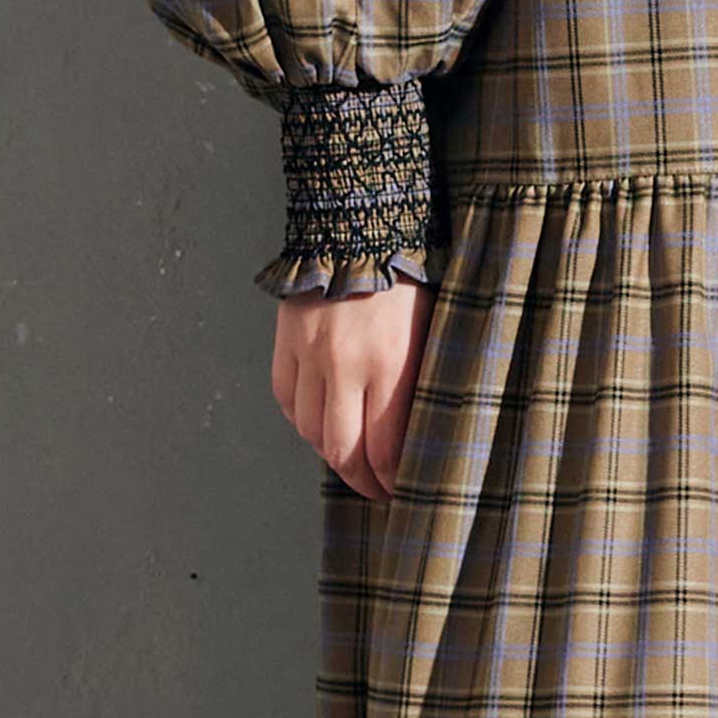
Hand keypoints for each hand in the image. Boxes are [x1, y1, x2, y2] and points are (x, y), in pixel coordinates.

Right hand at [271, 280, 430, 501]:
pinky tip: (320, 425)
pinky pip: (287, 400)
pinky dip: (302, 421)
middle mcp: (345, 367)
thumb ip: (418, 384)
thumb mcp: (430, 332)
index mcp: (390, 365)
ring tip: (350, 461)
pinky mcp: (286, 343)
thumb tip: (418, 437)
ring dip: (331, 454)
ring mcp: (310, 356)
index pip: (386, 450)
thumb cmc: (409, 278)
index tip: (403, 489)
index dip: (393, 480)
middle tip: (376, 491)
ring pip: (311, 432)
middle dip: (362, 482)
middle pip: (344, 452)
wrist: (359, 226)